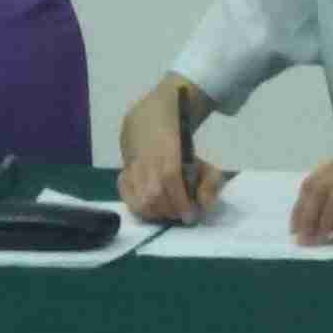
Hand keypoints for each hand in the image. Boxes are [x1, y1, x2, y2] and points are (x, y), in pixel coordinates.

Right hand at [116, 81, 230, 224]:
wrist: (150, 117)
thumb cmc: (182, 143)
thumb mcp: (204, 159)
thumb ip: (211, 182)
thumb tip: (205, 205)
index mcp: (168, 147)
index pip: (170, 177)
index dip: (180, 200)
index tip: (190, 215)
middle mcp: (146, 157)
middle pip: (153, 194)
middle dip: (170, 210)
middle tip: (181, 214)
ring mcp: (130, 165)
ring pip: (137, 199)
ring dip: (156, 213)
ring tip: (168, 211)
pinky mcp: (122, 171)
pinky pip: (125, 195)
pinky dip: (138, 207)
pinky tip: (152, 207)